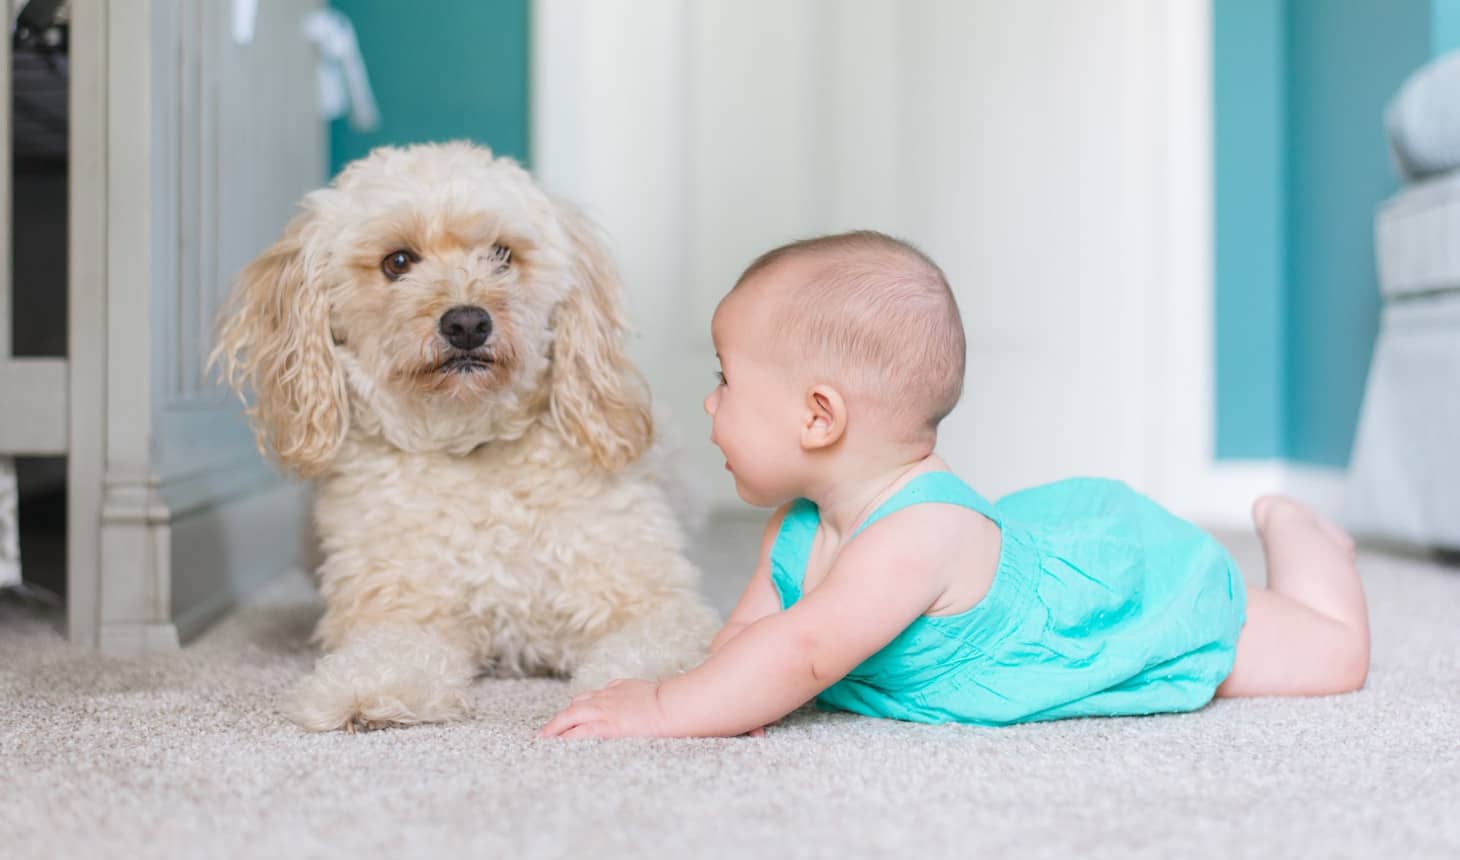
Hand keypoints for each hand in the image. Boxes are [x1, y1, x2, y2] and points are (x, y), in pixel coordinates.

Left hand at [538, 679, 672, 738]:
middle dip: (558, 720)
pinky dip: (567, 737)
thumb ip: (625, 689)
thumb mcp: (639, 688)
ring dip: (556, 728)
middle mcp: (605, 699)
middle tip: (545, 732)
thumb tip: (617, 689)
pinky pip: (580, 732)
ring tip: (545, 739)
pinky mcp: (606, 726)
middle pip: (574, 707)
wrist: (671, 706)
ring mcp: (604, 711)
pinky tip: (559, 744)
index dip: (575, 709)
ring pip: (571, 717)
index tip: (567, 717)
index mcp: (614, 690)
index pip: (588, 699)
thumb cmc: (664, 700)